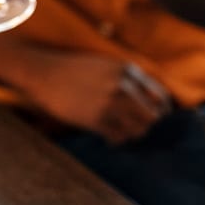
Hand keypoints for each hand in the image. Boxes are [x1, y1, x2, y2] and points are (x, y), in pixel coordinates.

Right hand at [19, 49, 173, 144]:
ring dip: (132, 133)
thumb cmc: (72, 69)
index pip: (159, 95)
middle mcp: (122, 86)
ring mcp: (109, 103)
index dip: (161, 109)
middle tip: (138, 128)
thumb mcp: (104, 65)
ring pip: (138, 129)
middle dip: (147, 124)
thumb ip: (127, 78)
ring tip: (123, 133)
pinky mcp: (95, 118)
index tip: (158, 117)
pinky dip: (117, 140)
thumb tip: (147, 99)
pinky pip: (118, 136)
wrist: (43, 73)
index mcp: (127, 70)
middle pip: (152, 116)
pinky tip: (110, 138)